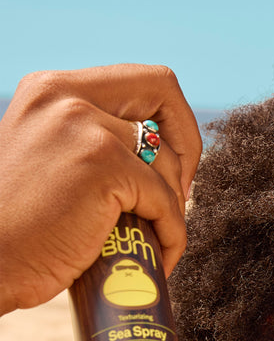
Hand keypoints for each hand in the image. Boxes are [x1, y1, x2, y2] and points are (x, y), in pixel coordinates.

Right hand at [0, 64, 201, 313]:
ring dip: (174, 206)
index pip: (141, 82)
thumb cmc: (19, 232)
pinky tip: (160, 258)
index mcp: (50, 90)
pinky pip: (166, 201)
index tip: (169, 168)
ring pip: (167, 162)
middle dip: (186, 148)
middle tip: (177, 198)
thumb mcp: (50, 162)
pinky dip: (172, 235)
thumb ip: (90, 141)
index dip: (170, 122)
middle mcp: (65, 96)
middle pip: (164, 94)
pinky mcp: (103, 166)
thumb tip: (157, 151)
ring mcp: (85, 128)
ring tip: (154, 239)